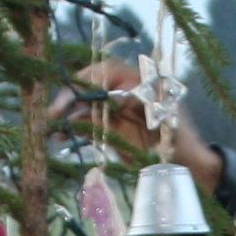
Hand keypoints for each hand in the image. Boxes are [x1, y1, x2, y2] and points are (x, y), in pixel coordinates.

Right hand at [62, 59, 221, 190]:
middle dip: (70, 97)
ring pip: (84, 106)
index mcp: (137, 82)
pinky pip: (86, 125)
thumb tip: (121, 96)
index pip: (106, 71)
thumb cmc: (178, 138)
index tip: (74, 91)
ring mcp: (113, 111)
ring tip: (50, 124)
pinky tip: (58, 136)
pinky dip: (72, 128)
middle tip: (55, 111)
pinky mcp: (108, 129)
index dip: (88, 78)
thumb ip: (145, 106)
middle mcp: (121, 92)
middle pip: (89, 87)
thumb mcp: (164, 120)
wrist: (185, 164)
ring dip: (66, 114)